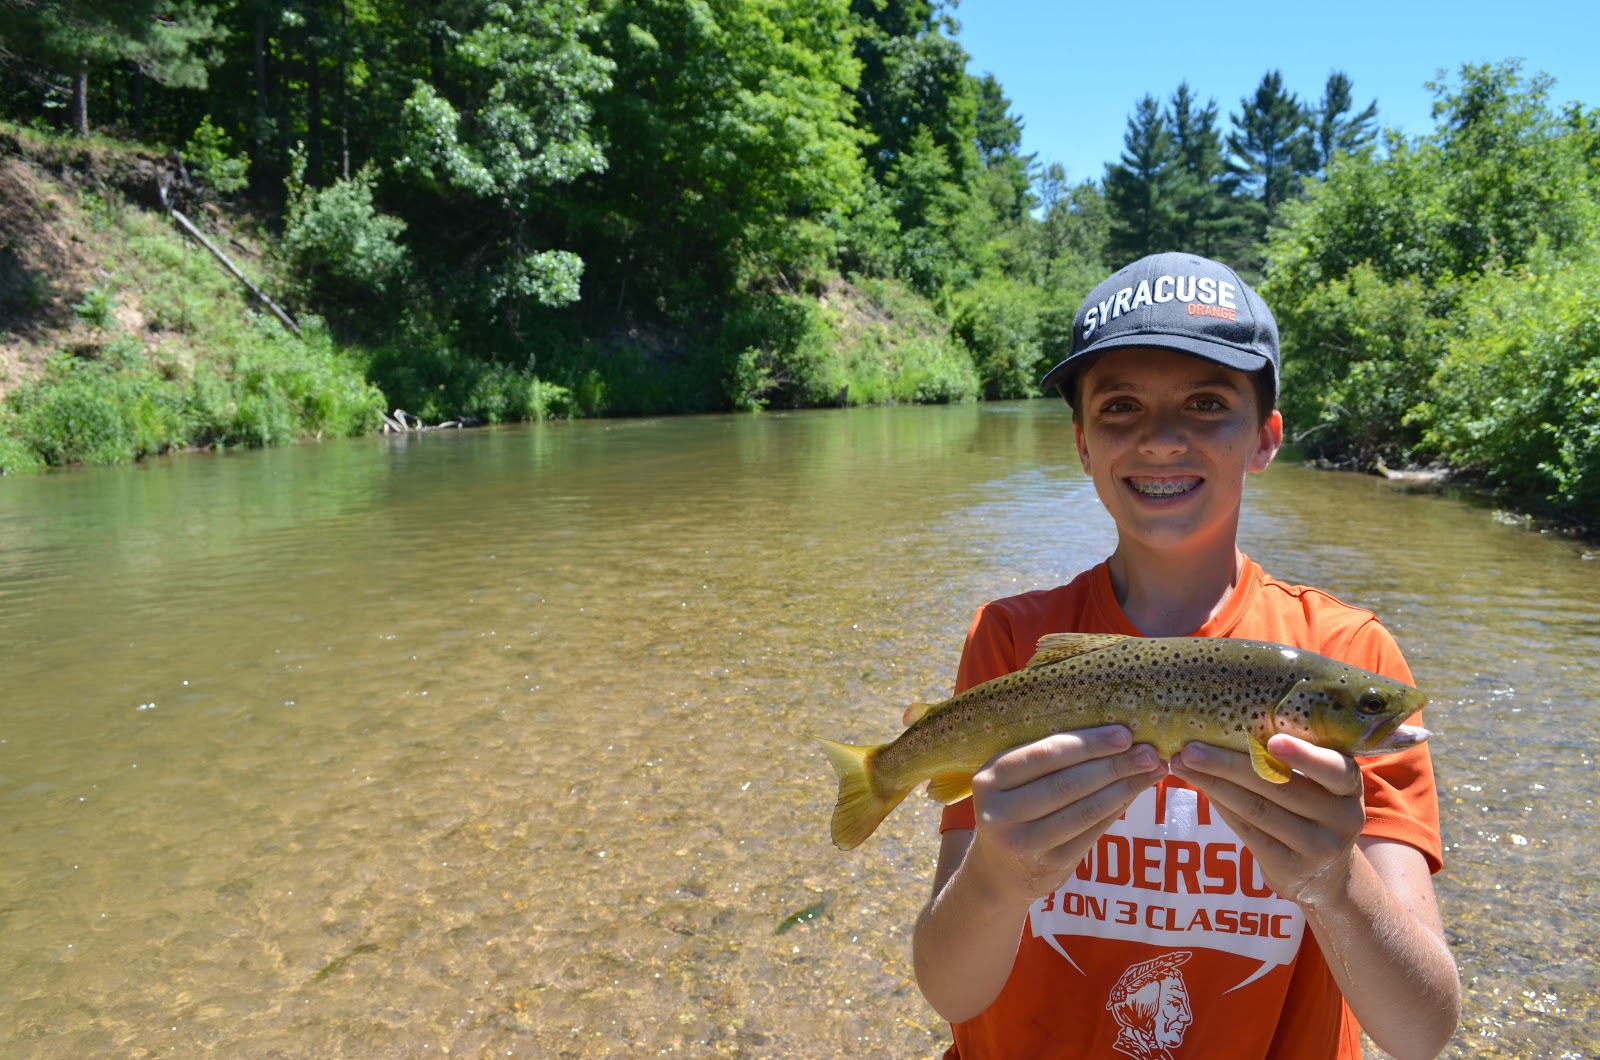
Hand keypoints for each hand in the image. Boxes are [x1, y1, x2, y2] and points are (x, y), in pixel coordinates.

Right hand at [965, 725, 1163, 906]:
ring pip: (1084, 810)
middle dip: (1114, 765)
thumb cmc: (1013, 810)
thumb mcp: (1011, 781)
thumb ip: (1047, 760)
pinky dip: (1117, 810)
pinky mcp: (1049, 865)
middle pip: (1068, 783)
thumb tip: (1111, 734)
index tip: (1125, 734)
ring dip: (1124, 788)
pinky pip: (1092, 832)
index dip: (1088, 744)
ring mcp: (1024, 842)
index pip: (1045, 755)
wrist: (998, 871)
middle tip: (1149, 752)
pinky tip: (1134, 794)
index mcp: (990, 778)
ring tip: (1153, 771)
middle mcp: (1000, 812)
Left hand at [1170, 734, 1365, 907]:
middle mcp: (1341, 817)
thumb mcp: (1319, 786)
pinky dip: (1220, 805)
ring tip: (1182, 764)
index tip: (1272, 740)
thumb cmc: (1313, 811)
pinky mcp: (1290, 867)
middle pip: (1278, 786)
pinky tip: (1201, 788)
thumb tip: (1228, 725)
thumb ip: (1291, 761)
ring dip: (1214, 784)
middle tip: (1190, 748)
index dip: (1304, 755)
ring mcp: (1318, 846)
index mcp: (1349, 785)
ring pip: (1257, 809)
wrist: (1327, 876)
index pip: (1333, 768)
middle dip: (1228, 764)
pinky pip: (1247, 831)